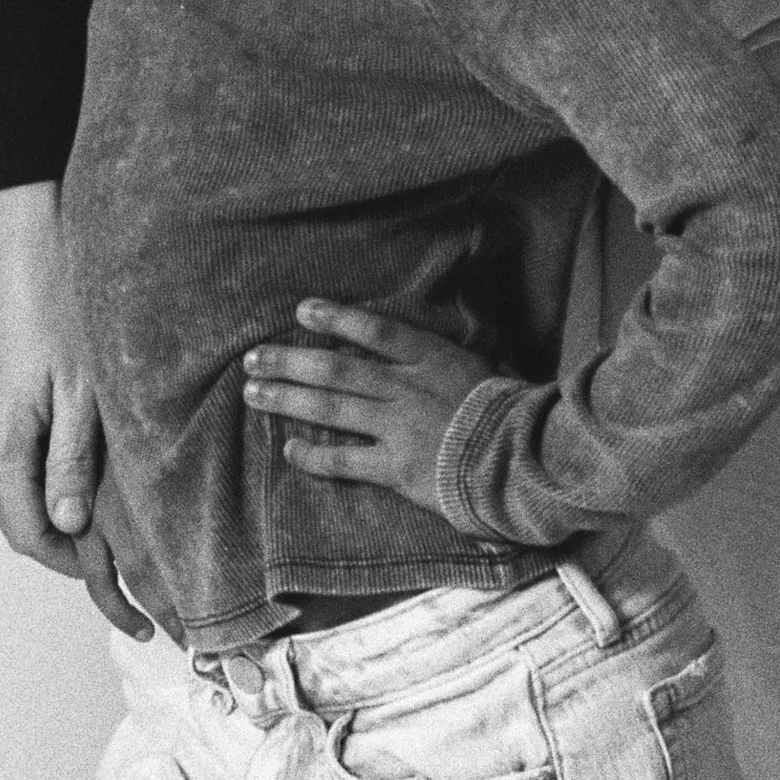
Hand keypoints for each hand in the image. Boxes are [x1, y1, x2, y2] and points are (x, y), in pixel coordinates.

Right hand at [0, 184, 146, 636]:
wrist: (17, 228)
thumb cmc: (58, 296)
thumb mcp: (84, 387)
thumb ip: (73, 462)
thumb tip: (67, 527)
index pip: (30, 534)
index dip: (74, 566)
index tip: (117, 586)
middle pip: (11, 517)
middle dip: (59, 543)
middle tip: (114, 561)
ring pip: (0, 486)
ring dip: (42, 504)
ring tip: (95, 508)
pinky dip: (25, 470)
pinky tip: (61, 457)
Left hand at [242, 299, 497, 518]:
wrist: (526, 461)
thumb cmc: (508, 415)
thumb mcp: (479, 370)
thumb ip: (442, 362)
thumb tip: (411, 352)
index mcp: (430, 359)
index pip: (374, 330)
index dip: (335, 318)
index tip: (302, 311)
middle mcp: (407, 388)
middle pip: (336, 369)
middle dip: (289, 362)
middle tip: (253, 359)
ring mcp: (399, 427)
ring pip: (331, 408)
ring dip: (288, 399)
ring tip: (254, 394)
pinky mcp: (398, 468)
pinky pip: (345, 459)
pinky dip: (314, 454)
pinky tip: (290, 450)